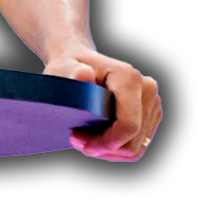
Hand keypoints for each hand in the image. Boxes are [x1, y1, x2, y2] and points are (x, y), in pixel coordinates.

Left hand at [42, 48, 161, 160]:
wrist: (81, 63)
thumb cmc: (70, 67)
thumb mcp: (63, 67)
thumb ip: (71, 72)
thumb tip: (84, 75)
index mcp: (129, 77)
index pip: (128, 124)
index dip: (106, 142)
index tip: (80, 143)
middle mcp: (147, 89)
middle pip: (132, 141)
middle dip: (104, 149)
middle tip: (78, 142)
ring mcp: (152, 103)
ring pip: (135, 147)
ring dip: (109, 151)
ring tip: (85, 142)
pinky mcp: (151, 115)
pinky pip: (137, 145)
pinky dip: (116, 149)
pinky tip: (97, 141)